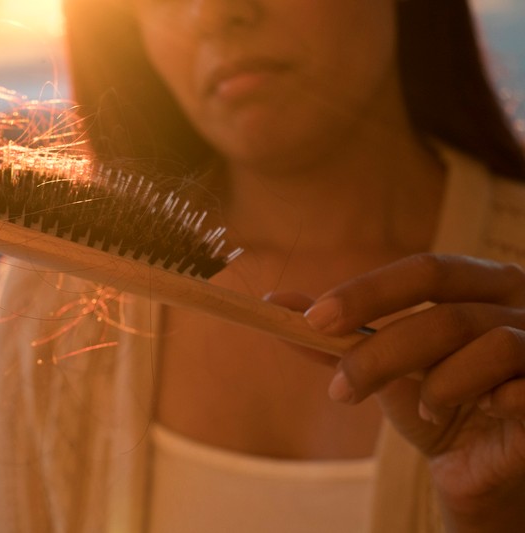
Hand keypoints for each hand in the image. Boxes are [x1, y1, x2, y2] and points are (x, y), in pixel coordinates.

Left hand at [304, 254, 524, 531]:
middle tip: (338, 390)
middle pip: (446, 314)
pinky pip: (524, 387)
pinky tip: (479, 413)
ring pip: (490, 345)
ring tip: (422, 410)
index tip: (314, 320)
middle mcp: (518, 304)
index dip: (369, 292)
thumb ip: (337, 338)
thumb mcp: (383, 368)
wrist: (483, 466)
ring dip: (438, 386)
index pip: (426, 270)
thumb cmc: (436, 403)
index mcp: (480, 285)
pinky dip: (490, 400)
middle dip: (381, 353)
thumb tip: (274, 306)